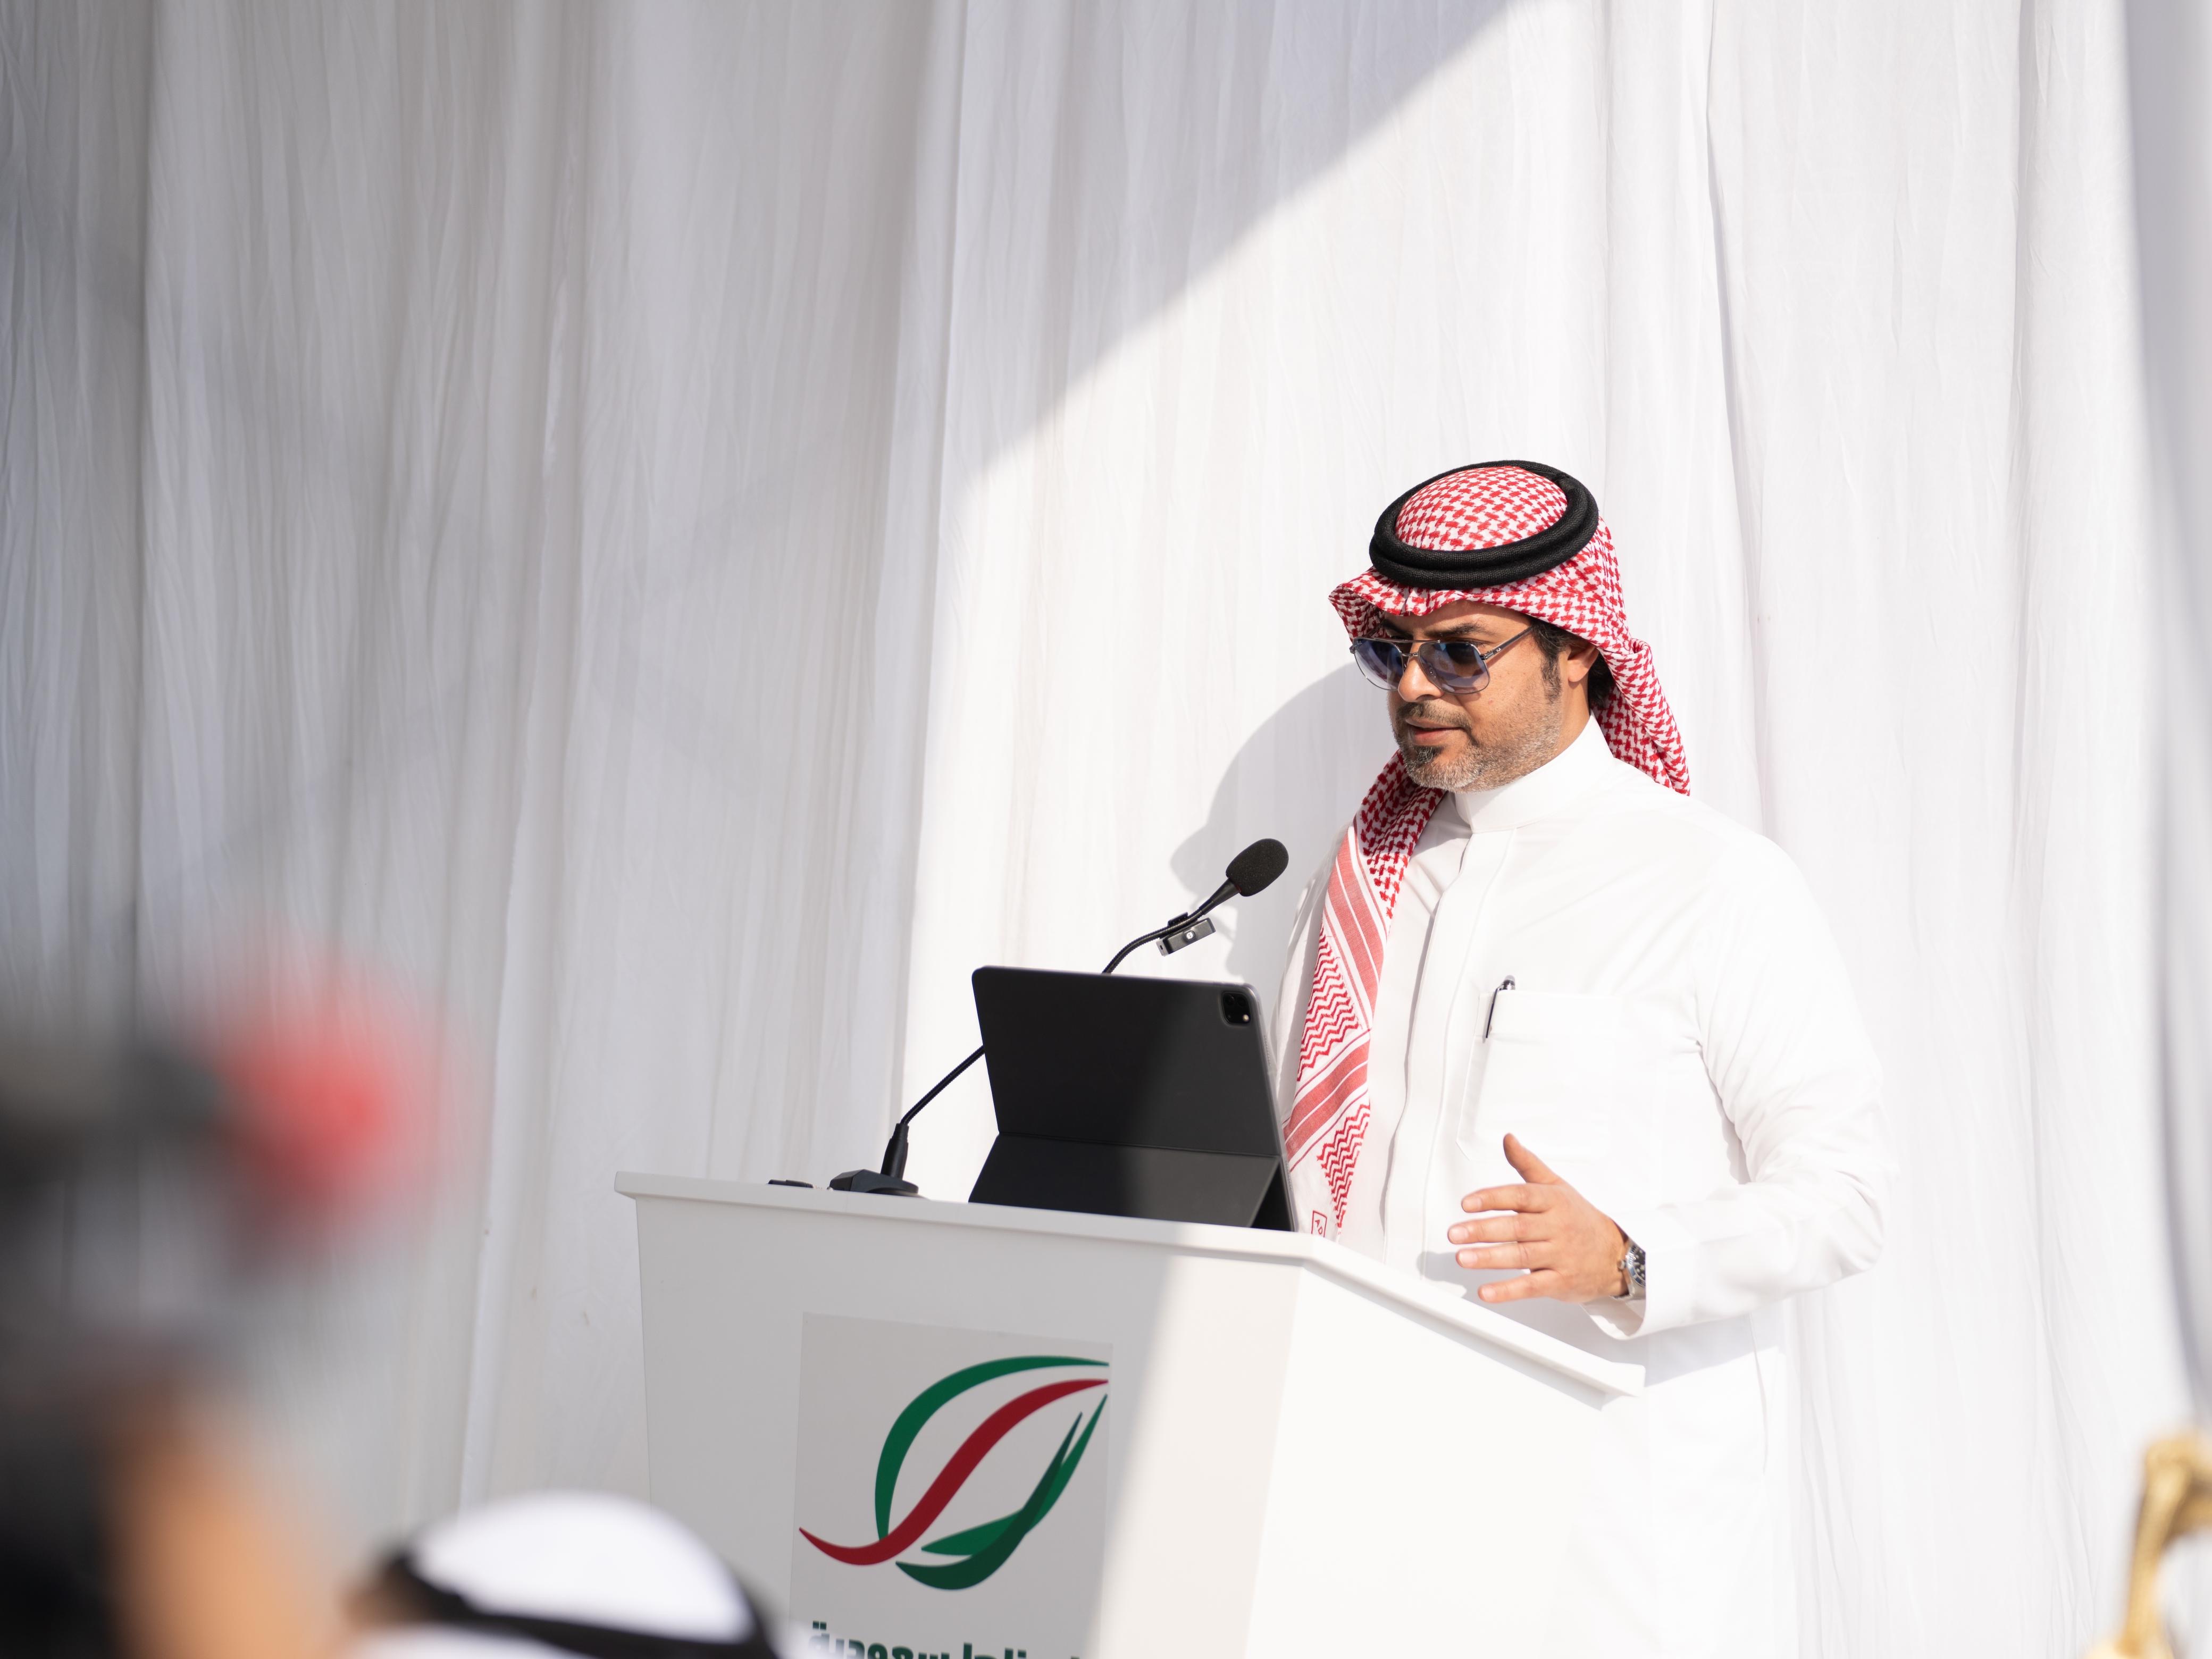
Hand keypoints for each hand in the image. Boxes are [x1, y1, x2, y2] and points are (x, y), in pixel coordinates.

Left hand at [1446, 1133, 1627, 1303]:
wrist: (1616, 1255)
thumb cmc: (1579, 1218)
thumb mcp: (1557, 1187)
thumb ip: (1528, 1164)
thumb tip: (1508, 1139)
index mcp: (1553, 1201)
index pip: (1521, 1196)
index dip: (1492, 1199)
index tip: (1467, 1203)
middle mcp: (1557, 1227)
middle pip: (1517, 1227)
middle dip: (1482, 1230)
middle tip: (1454, 1233)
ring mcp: (1559, 1255)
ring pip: (1521, 1256)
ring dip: (1489, 1258)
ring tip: (1462, 1258)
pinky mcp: (1560, 1282)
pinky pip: (1532, 1286)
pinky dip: (1508, 1290)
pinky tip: (1486, 1292)